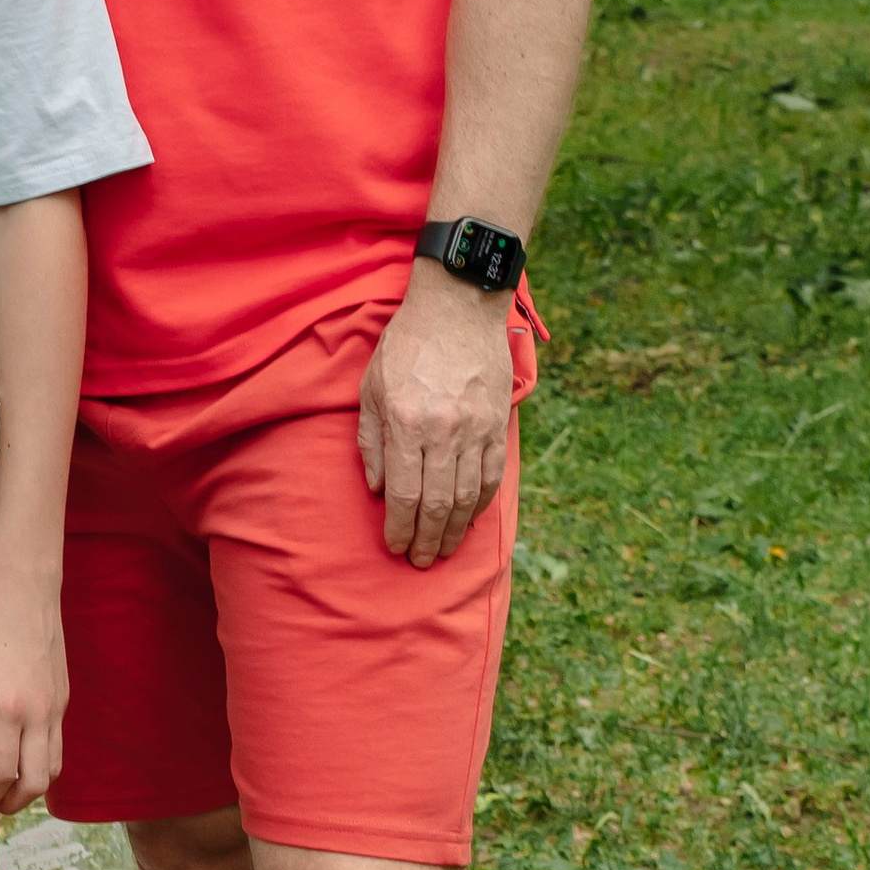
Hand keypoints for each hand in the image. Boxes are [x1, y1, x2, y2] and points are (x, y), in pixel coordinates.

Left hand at [0, 559, 67, 824]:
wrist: (25, 589)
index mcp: (7, 709)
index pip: (1, 776)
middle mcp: (39, 714)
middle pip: (36, 784)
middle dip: (11, 805)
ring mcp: (57, 707)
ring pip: (54, 769)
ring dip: (31, 789)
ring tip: (4, 789)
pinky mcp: (64, 698)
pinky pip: (58, 745)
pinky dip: (41, 764)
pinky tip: (19, 758)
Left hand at [358, 264, 513, 565]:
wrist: (458, 308)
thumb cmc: (406, 345)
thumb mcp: (371, 387)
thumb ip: (371, 441)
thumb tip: (376, 488)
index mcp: (406, 422)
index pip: (403, 492)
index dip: (398, 527)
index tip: (394, 546)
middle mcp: (443, 430)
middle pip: (437, 503)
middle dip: (426, 539)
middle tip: (419, 561)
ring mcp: (475, 429)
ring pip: (467, 496)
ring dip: (454, 531)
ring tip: (442, 551)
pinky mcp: (497, 424)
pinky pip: (491, 475)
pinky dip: (480, 504)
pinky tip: (469, 521)